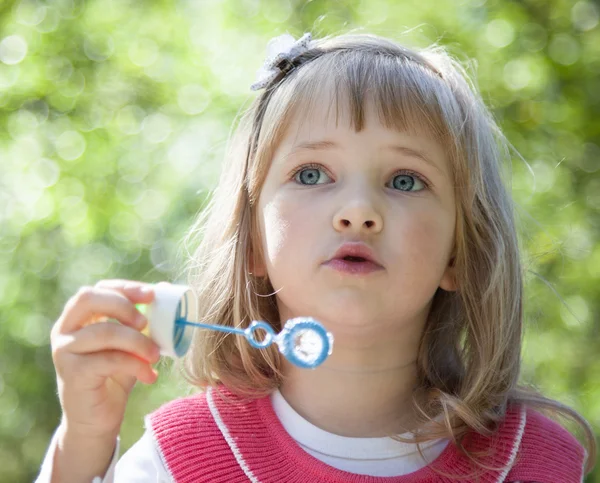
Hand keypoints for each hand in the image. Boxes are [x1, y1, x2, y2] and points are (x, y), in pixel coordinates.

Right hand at [51, 279, 160, 440]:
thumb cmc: (115, 376)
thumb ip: (142, 321)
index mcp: (78, 317)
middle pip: (89, 299)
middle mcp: (65, 330)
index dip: (125, 288)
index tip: (152, 295)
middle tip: (147, 323)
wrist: (97, 420)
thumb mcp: (130, 344)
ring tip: (156, 355)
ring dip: (138, 341)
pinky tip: (149, 376)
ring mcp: (64, 351)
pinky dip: (135, 364)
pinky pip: (109, 360)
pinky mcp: (72, 374)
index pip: (99, 289)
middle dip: (123, 306)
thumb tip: (165, 289)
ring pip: (105, 332)